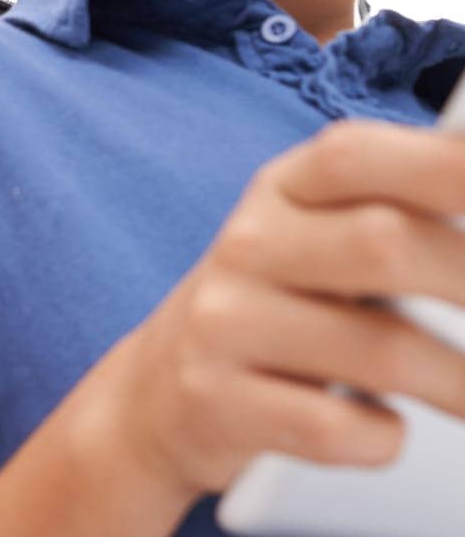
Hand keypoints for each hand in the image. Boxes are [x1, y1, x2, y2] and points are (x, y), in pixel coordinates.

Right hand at [83, 121, 464, 505]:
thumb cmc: (279, 309)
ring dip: (458, 385)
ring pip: (378, 351)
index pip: (354, 155)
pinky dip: (382, 439)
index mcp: (283, 190)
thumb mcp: (320, 236)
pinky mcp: (215, 401)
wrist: (159, 393)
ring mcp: (223, 323)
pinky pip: (334, 429)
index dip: (444, 166)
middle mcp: (247, 245)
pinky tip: (386, 430)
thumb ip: (401, 208)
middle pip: (384, 243)